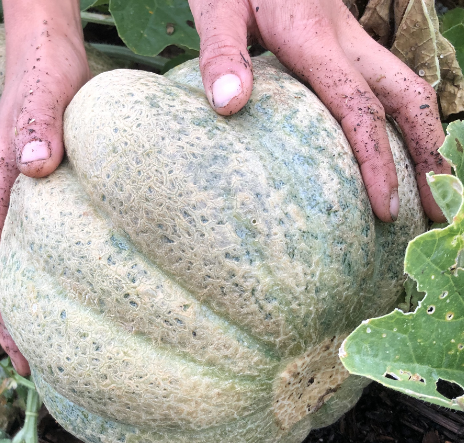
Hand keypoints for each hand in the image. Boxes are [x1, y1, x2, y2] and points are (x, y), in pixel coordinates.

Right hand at [0, 0, 90, 374]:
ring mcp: (34, 195)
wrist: (53, 50)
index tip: (19, 349)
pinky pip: (53, 238)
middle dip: (18, 319)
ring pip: (30, 259)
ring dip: (39, 300)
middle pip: (8, 271)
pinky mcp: (56, 189)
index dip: (1, 306)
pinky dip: (60, 270)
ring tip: (60, 342)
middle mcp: (14, 196)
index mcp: (1, 184)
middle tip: (38, 366)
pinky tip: (87, 287)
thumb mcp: (43, 95)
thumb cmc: (47, 71)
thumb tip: (31, 166)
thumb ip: (35, 126)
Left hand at [189, 0, 448, 221]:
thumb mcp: (218, 8)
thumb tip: (230, 104)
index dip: (379, 161)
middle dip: (431, 153)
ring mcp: (351, 41)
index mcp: (315, 40)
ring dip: (426, 137)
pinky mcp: (345, 44)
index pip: (360, 109)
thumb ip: (222, 55)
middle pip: (408, 98)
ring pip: (406, 89)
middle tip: (441, 206)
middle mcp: (347, 41)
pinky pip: (386, 83)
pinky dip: (403, 119)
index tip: (387, 206)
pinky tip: (399, 146)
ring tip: (433, 185)